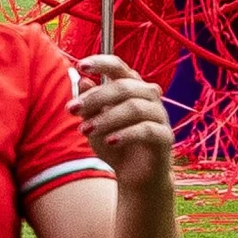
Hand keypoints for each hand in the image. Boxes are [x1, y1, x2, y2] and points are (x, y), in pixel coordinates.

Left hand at [70, 54, 173, 184]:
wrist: (134, 174)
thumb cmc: (113, 142)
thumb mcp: (93, 122)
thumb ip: (89, 103)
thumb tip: (82, 80)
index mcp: (131, 88)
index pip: (119, 67)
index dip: (101, 63)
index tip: (81, 65)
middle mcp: (148, 97)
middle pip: (125, 86)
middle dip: (95, 97)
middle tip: (72, 110)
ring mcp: (159, 116)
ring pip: (135, 107)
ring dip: (106, 118)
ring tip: (85, 130)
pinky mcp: (165, 137)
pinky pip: (147, 130)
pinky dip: (126, 134)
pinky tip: (109, 141)